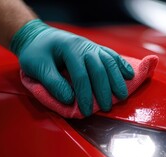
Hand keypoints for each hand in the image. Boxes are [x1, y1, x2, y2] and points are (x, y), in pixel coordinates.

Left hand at [10, 19, 133, 116]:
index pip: (81, 75)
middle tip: (106, 108)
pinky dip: (122, 65)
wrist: (36, 36)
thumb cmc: (35, 53)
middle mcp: (83, 45)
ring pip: (109, 62)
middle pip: (99, 69)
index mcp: (69, 49)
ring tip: (122, 96)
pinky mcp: (95, 48)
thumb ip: (52, 83)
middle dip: (104, 91)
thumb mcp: (37, 67)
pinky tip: (129, 75)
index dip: (85, 95)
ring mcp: (91, 45)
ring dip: (117, 80)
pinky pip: (112, 55)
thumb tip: (69, 99)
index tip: (86, 111)